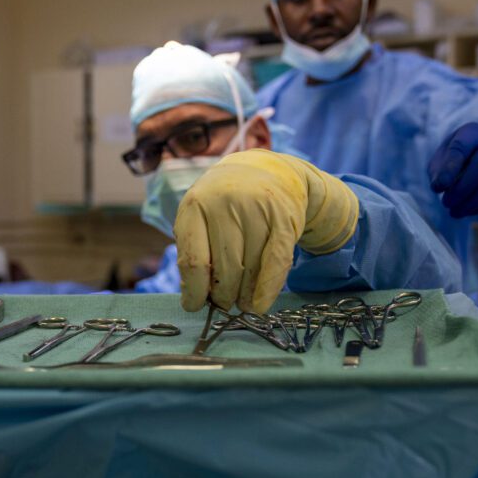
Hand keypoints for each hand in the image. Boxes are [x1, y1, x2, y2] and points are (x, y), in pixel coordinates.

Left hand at [174, 150, 358, 313]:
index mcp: (195, 205)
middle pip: (224, 270)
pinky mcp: (284, 218)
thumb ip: (194, 251)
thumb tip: (194, 297)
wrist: (266, 171)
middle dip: (222, 296)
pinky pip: (277, 263)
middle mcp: (225, 204)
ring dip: (244, 296)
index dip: (194, 291)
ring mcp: (257, 209)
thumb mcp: (199, 217)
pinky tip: (259, 305)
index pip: (193, 260)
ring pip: (250, 270)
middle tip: (223, 304)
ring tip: (241, 303)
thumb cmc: (223, 205)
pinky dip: (268, 291)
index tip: (195, 306)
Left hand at [428, 123, 477, 218]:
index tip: (437, 188)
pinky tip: (468, 211)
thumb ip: (438, 170)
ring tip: (455, 212)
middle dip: (463, 188)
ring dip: (474, 201)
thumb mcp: (441, 156)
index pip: (461, 148)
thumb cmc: (454, 155)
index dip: (450, 169)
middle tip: (446, 203)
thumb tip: (439, 187)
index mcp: (472, 132)